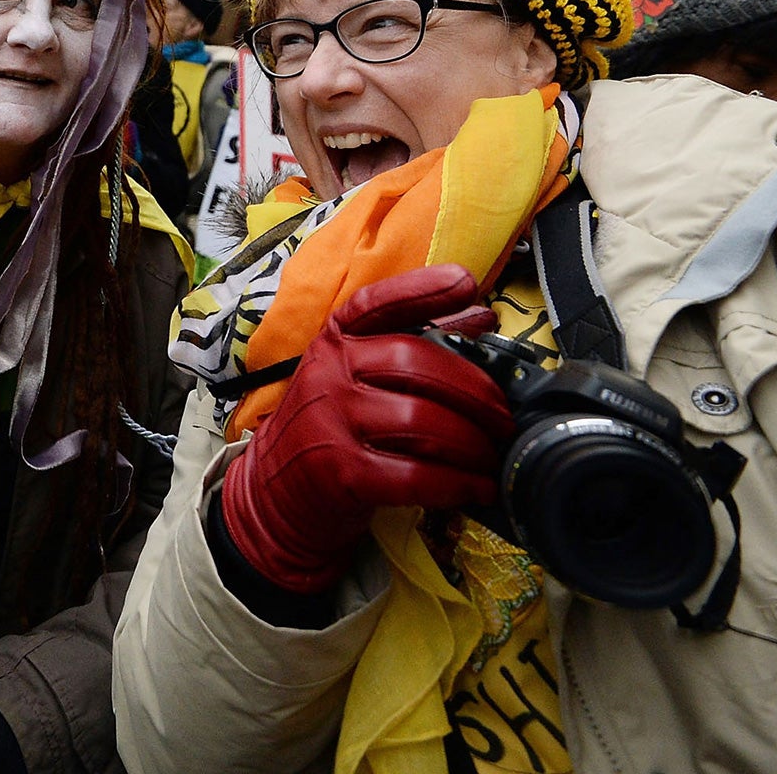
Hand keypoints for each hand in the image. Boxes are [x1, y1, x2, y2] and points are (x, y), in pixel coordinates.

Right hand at [219, 265, 513, 592]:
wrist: (273, 492)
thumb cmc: (328, 429)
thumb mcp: (356, 378)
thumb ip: (414, 343)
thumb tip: (480, 317)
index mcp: (333, 343)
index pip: (375, 304)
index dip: (421, 290)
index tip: (465, 283)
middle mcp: (328, 373)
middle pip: (416, 363)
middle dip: (476, 392)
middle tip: (504, 419)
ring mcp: (332, 421)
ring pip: (422, 421)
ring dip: (473, 444)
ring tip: (491, 458)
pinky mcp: (341, 473)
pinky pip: (416, 475)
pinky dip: (458, 484)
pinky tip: (477, 489)